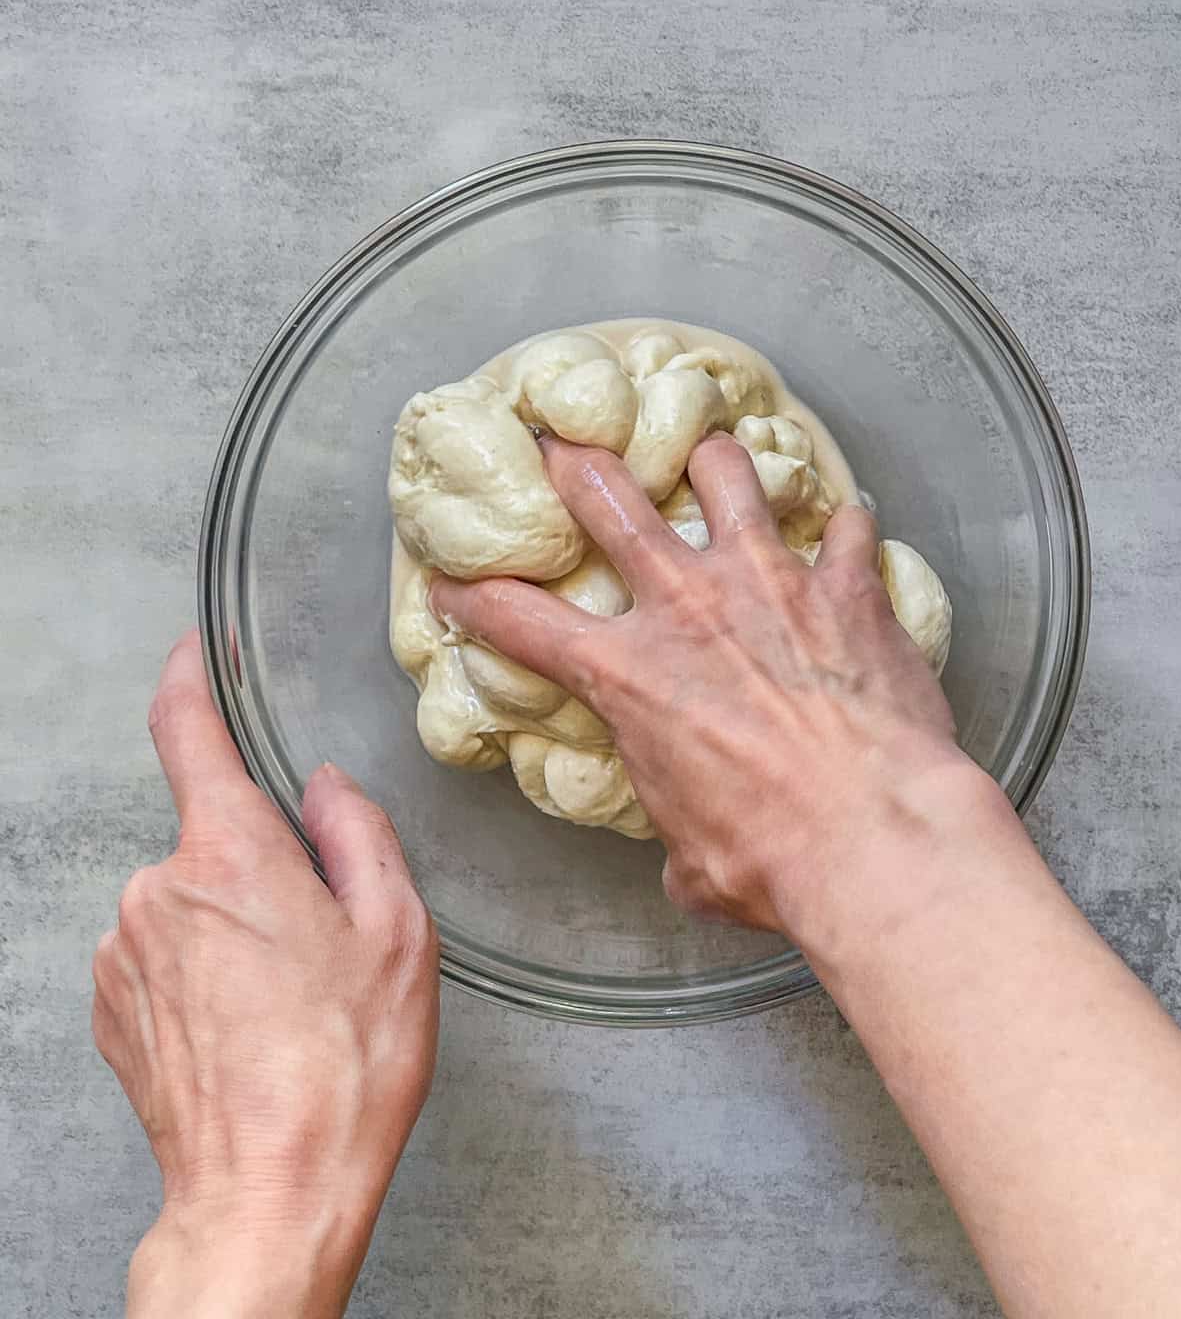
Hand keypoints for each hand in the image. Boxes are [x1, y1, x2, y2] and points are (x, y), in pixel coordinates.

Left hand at [93, 631, 438, 1318]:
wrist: (266, 1198)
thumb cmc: (341, 1073)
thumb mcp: (397, 934)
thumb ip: (359, 834)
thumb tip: (327, 788)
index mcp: (230, 854)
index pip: (187, 731)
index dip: (189, 678)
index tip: (194, 652)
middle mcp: (158, 891)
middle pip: (214, 836)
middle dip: (264, 866)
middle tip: (321, 944)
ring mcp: (124, 953)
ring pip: (190, 900)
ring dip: (234, 927)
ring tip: (288, 1006)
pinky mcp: (112, 1008)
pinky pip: (162, 954)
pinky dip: (204, 973)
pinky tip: (250, 1030)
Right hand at [431, 432, 969, 938]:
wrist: (871, 836)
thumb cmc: (770, 859)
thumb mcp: (691, 859)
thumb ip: (677, 830)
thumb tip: (690, 857)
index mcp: (624, 675)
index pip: (517, 621)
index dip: (473, 598)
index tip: (454, 584)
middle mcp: (686, 606)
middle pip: (607, 497)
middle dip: (575, 463)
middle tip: (566, 444)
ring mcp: (768, 580)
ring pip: (725, 473)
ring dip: (715, 462)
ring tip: (714, 459)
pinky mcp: (847, 585)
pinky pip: (846, 527)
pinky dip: (843, 531)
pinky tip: (846, 535)